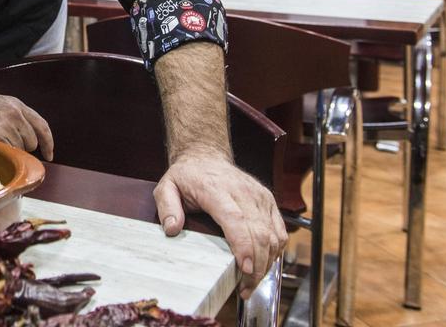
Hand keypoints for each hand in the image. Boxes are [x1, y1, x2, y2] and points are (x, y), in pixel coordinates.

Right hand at [0, 91, 53, 160]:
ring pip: (18, 150)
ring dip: (8, 151)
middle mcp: (14, 114)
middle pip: (31, 141)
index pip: (41, 125)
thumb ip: (13, 117)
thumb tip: (25, 139)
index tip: (49, 154)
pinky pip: (6, 155)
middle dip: (21, 147)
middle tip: (2, 144)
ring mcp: (6, 126)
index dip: (48, 142)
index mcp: (16, 104)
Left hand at [154, 152, 286, 299]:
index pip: (237, 220)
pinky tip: (262, 265)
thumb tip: (172, 229)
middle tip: (246, 289)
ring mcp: (259, 196)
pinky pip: (279, 231)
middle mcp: (243, 192)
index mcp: (217, 189)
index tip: (245, 269)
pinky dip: (275, 251)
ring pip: (273, 235)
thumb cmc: (187, 175)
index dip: (244, 246)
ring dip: (267, 262)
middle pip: (259, 233)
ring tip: (251, 282)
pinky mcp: (269, 201)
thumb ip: (167, 207)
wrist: (206, 156)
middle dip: (257, 266)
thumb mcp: (166, 187)